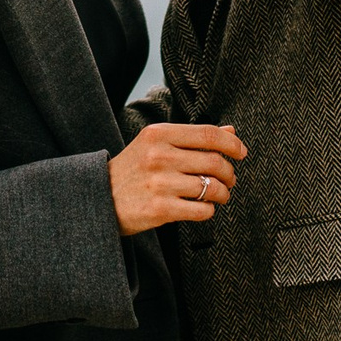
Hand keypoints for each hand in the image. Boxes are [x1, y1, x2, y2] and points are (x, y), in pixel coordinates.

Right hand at [108, 124, 247, 234]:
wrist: (99, 198)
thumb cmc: (133, 169)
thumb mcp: (156, 144)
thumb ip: (193, 137)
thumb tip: (230, 130)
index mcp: (159, 133)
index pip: (208, 134)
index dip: (232, 143)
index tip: (241, 152)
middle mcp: (159, 156)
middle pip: (215, 162)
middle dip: (229, 173)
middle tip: (229, 179)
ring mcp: (160, 183)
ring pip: (212, 188)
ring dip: (222, 194)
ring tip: (218, 195)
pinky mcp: (160, 209)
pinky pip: (202, 210)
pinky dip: (208, 210)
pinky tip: (202, 207)